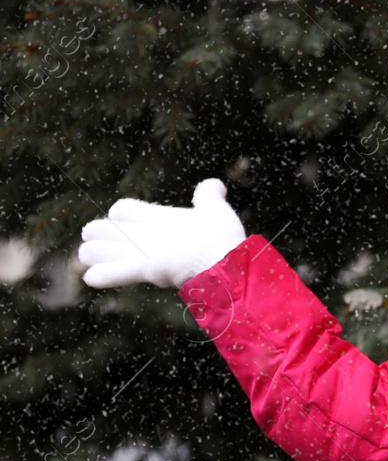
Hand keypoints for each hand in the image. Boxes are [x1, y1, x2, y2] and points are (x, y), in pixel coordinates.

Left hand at [78, 178, 246, 287]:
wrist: (222, 263)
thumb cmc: (219, 236)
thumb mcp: (216, 209)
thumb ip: (209, 195)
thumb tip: (215, 183)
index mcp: (156, 216)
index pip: (121, 208)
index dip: (120, 214)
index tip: (127, 222)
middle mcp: (141, 233)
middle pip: (99, 228)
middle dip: (96, 234)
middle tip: (100, 241)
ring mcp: (138, 253)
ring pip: (94, 252)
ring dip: (93, 255)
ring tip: (94, 260)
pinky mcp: (140, 271)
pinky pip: (108, 274)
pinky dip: (99, 276)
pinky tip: (93, 277)